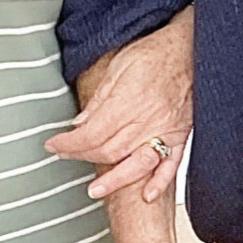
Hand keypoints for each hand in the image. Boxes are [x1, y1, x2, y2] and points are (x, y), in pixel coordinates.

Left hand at [47, 11, 192, 199]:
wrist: (189, 48)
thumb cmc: (154, 53)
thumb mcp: (117, 66)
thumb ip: (99, 98)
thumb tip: (80, 123)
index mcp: (128, 101)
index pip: (91, 133)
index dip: (68, 144)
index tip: (54, 145)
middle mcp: (147, 120)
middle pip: (108, 151)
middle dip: (82, 157)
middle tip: (66, 156)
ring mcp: (166, 130)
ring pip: (136, 164)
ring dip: (114, 181)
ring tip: (96, 190)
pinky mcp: (180, 134)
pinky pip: (171, 164)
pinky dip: (160, 182)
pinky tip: (147, 194)